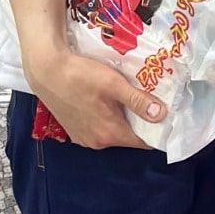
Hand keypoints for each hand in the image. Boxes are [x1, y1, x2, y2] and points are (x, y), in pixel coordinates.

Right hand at [25, 47, 163, 149]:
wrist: (46, 70)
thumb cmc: (80, 75)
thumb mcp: (114, 84)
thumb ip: (138, 101)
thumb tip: (162, 115)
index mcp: (109, 134)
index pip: (143, 142)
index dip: (157, 131)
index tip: (168, 116)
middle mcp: (97, 142)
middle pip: (129, 136)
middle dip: (141, 122)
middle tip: (152, 101)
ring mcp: (84, 138)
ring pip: (114, 132)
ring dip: (124, 118)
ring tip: (132, 98)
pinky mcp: (75, 130)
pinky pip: (100, 128)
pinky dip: (108, 118)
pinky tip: (109, 101)